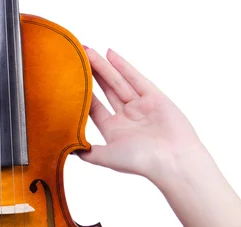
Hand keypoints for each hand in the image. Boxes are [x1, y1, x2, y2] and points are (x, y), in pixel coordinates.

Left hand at [78, 46, 204, 184]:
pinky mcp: (154, 97)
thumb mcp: (107, 157)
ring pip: (117, 81)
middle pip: (105, 90)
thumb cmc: (140, 161)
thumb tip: (69, 150)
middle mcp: (127, 116)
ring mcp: (141, 105)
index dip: (81, 94)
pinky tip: (110, 54)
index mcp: (114, 129)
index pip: (93, 108)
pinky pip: (136, 78)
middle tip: (76, 58)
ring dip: (103, 66)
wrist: (172, 160)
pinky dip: (123, 66)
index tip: (68, 81)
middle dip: (91, 74)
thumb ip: (88, 152)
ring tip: (87, 51)